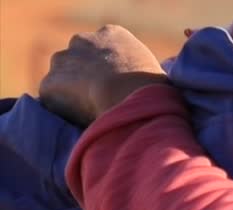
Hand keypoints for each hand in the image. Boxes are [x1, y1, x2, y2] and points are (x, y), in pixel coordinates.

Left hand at [40, 25, 167, 125]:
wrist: (130, 97)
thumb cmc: (152, 89)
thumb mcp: (154, 72)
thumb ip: (139, 74)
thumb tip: (144, 90)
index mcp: (112, 34)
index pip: (104, 51)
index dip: (110, 73)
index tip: (117, 90)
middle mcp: (83, 40)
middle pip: (78, 61)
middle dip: (86, 79)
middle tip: (101, 103)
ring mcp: (63, 60)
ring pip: (62, 81)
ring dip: (72, 96)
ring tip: (92, 116)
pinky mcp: (50, 84)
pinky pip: (54, 102)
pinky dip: (65, 113)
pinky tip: (83, 123)